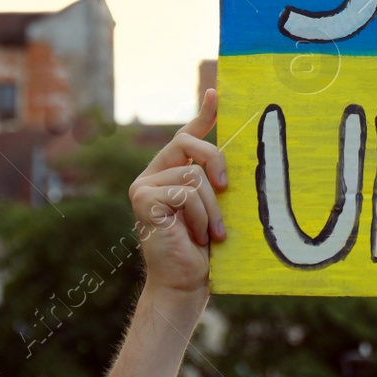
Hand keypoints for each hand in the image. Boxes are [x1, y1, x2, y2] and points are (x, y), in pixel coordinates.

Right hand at [128, 88, 228, 301]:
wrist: (185, 283)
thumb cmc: (204, 249)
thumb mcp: (215, 206)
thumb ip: (216, 181)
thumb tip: (234, 160)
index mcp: (171, 173)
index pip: (187, 135)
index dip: (203, 113)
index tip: (217, 93)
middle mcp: (153, 174)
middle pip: (186, 142)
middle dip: (214, 159)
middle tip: (227, 186)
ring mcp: (143, 186)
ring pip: (193, 174)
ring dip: (211, 207)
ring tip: (210, 233)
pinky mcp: (142, 199)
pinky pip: (185, 192)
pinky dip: (199, 216)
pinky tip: (196, 236)